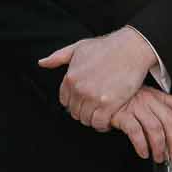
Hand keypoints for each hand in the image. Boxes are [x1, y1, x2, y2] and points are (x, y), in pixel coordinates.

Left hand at [38, 27, 158, 131]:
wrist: (130, 49)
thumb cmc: (106, 47)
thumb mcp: (78, 47)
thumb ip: (58, 57)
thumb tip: (41, 63)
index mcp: (70, 77)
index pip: (64, 101)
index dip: (74, 102)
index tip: (83, 101)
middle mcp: (79, 89)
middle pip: (74, 112)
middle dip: (83, 111)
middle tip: (94, 107)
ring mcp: (93, 98)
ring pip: (86, 119)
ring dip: (92, 118)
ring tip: (100, 113)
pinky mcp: (109, 104)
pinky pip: (99, 123)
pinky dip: (102, 124)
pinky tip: (108, 118)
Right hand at [109, 87, 171, 162]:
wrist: (97, 94)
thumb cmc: (120, 100)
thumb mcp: (140, 100)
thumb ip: (154, 111)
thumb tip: (167, 136)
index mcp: (156, 96)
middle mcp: (149, 99)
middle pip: (170, 121)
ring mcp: (135, 105)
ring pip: (155, 129)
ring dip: (160, 148)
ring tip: (158, 158)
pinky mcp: (122, 114)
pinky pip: (136, 132)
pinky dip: (142, 146)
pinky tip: (143, 153)